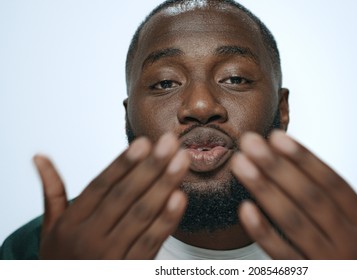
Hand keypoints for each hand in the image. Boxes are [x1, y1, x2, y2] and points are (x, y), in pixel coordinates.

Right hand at [34, 133, 189, 258]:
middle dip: (150, 166)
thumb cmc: (64, 257)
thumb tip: (39, 156)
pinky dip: (166, 220)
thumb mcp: (52, 227)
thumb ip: (52, 191)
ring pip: (141, 215)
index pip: (101, 186)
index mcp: (71, 222)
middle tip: (170, 142)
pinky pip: (151, 242)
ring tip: (181, 160)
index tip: (144, 142)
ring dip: (164, 185)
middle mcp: (89, 237)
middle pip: (125, 196)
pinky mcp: (130, 270)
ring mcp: (110, 256)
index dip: (123, 163)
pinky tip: (180, 197)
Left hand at [231, 131, 356, 258]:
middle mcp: (349, 243)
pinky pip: (282, 256)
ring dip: (263, 190)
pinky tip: (244, 209)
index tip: (278, 137)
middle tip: (251, 142)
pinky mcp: (311, 277)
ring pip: (292, 222)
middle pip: (308, 198)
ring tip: (241, 164)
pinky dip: (262, 233)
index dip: (304, 159)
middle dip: (276, 167)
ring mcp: (328, 263)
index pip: (332, 184)